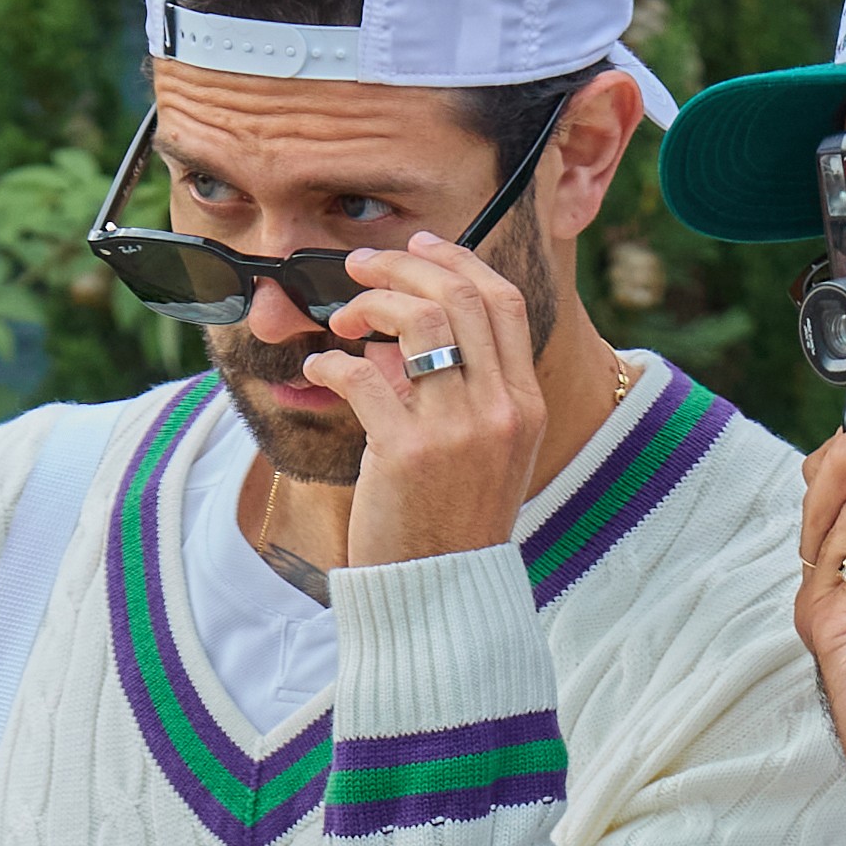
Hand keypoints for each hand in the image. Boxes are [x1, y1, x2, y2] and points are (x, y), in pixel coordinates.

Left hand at [309, 231, 554, 565]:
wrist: (441, 595)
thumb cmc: (450, 522)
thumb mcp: (477, 451)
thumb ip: (453, 388)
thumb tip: (392, 335)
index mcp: (525, 405)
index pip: (502, 302)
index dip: (456, 260)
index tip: (417, 249)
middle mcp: (501, 410)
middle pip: (458, 295)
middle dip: (401, 265)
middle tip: (358, 268)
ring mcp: (457, 430)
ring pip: (416, 319)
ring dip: (367, 303)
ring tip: (339, 319)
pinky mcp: (407, 452)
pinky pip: (361, 373)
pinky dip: (331, 360)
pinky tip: (320, 368)